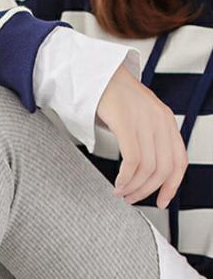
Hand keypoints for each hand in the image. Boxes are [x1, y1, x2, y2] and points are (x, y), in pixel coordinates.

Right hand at [97, 63, 187, 208]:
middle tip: (131, 199)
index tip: (161, 202)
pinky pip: (132, 160)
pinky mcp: (127, 122)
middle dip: (147, 191)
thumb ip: (148, 140)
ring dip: (133, 187)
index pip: (179, 162)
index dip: (172, 186)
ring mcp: (145, 121)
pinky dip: (125, 178)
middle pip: (163, 169)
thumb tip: (146, 172)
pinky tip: (116, 184)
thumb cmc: (115, 101)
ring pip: (148, 168)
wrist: (99, 75)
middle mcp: (161, 121)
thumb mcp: (140, 120)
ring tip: (120, 192)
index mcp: (167, 122)